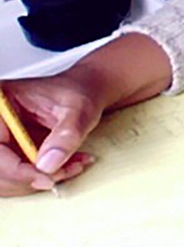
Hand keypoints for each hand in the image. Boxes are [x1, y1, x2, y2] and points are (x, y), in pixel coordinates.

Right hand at [1, 32, 170, 197]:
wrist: (87, 91)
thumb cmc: (80, 92)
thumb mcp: (81, 109)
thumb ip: (67, 134)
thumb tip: (48, 165)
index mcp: (1, 104)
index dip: (16, 169)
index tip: (46, 177)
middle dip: (29, 178)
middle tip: (61, 174)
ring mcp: (1, 138)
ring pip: (5, 177)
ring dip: (37, 181)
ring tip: (70, 167)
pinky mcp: (10, 152)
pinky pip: (17, 177)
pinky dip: (41, 178)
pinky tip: (66, 167)